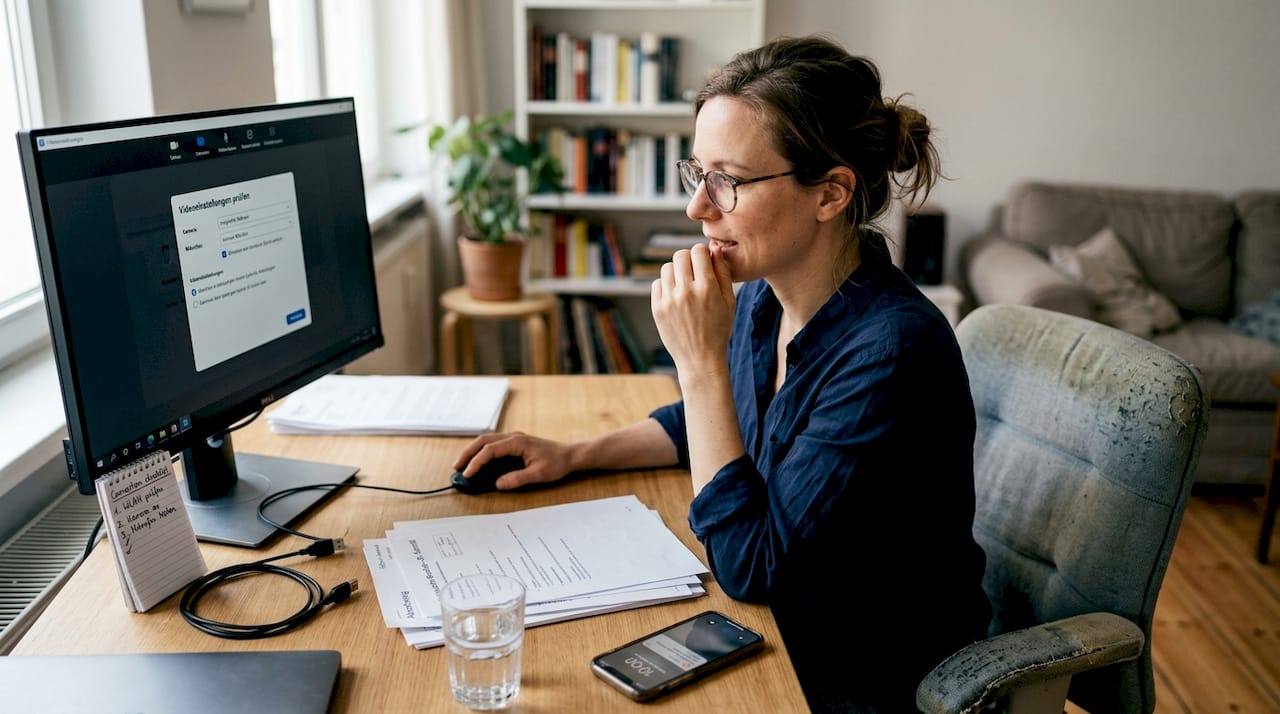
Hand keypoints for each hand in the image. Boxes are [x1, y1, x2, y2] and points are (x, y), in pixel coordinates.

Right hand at [452, 431, 573, 489]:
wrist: (570, 455)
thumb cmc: (557, 463)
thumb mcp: (539, 474)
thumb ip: (517, 479)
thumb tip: (498, 484)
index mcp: (517, 442)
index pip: (490, 450)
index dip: (476, 462)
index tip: (468, 474)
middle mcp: (513, 437)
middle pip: (483, 441)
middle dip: (468, 453)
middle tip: (456, 467)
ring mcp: (513, 439)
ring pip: (486, 441)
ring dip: (473, 451)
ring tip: (463, 465)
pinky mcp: (515, 444)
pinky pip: (493, 444)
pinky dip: (482, 451)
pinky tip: (478, 461)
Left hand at [651, 243, 735, 376]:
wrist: (700, 359)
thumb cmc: (719, 328)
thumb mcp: (729, 301)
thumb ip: (723, 272)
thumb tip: (713, 248)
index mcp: (707, 288)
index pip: (698, 251)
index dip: (703, 253)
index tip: (705, 262)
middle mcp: (686, 292)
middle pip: (680, 255)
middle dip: (688, 259)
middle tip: (694, 271)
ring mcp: (669, 300)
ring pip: (667, 268)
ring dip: (676, 271)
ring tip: (685, 284)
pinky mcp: (658, 309)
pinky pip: (657, 283)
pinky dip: (666, 285)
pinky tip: (676, 296)